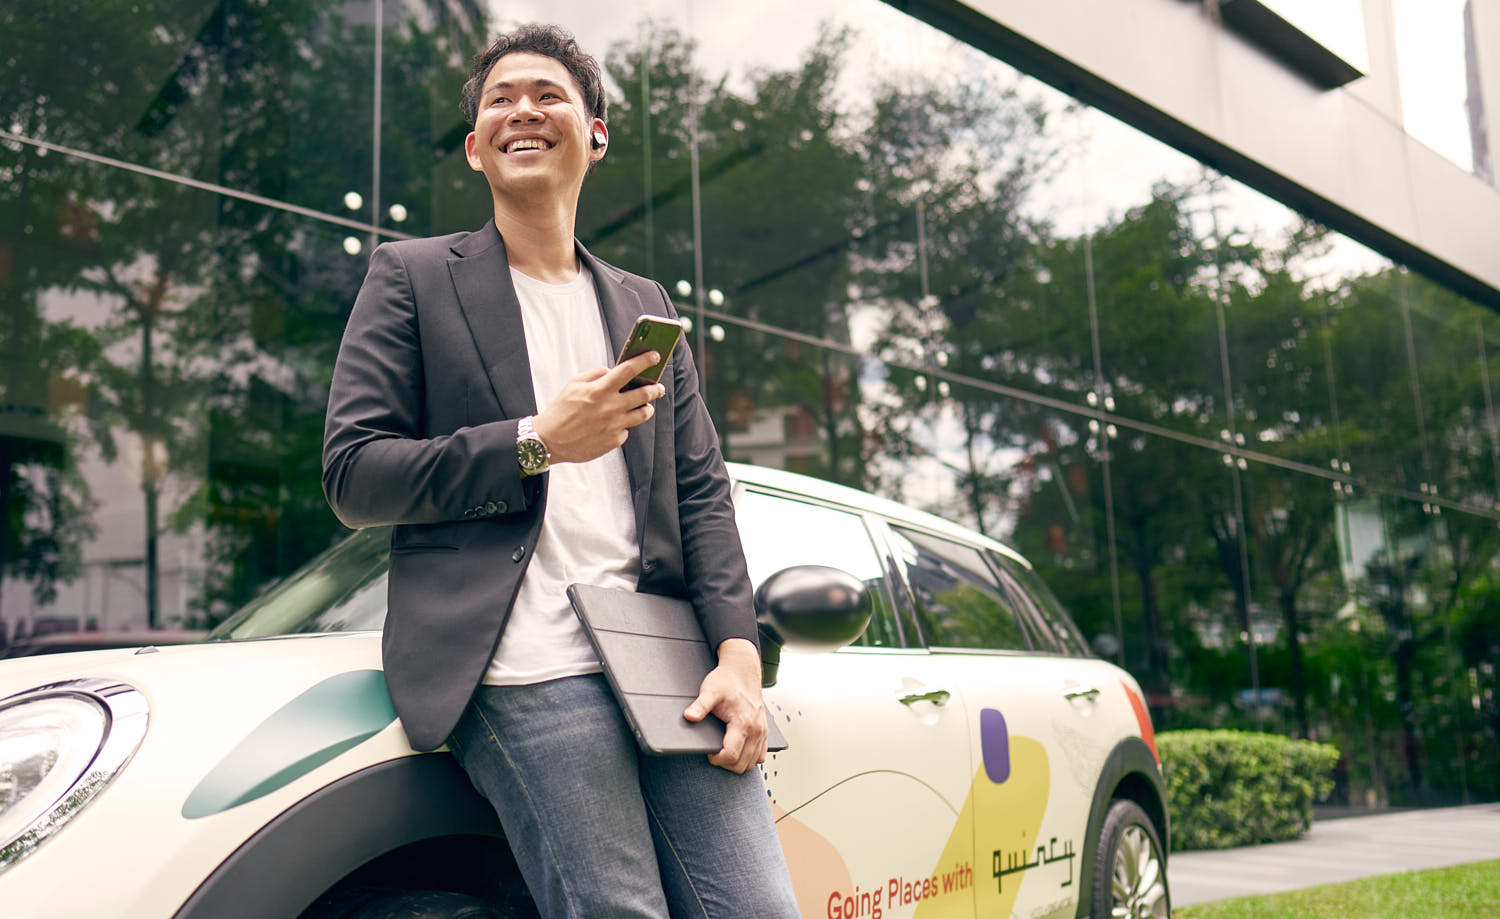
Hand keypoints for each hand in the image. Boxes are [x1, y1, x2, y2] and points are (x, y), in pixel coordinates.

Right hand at [532, 351, 665, 464]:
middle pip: (644, 394)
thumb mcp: (574, 384)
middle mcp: (610, 407)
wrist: (550, 440)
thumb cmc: (561, 410)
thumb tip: (613, 371)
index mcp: (600, 390)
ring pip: (643, 414)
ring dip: (647, 408)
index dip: (645, 360)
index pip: (629, 370)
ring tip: (645, 406)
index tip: (655, 356)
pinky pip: (627, 430)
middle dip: (655, 389)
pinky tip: (616, 424)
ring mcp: (614, 425)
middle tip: (658, 388)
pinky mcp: (613, 441)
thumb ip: (596, 374)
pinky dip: (624, 425)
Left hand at [684, 638, 766, 773]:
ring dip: (738, 763)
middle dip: (726, 764)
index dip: (717, 759)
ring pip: (753, 763)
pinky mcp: (764, 731)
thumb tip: (689, 717)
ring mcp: (762, 731)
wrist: (742, 670)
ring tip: (724, 752)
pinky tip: (738, 750)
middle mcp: (756, 729)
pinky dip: (750, 758)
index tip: (709, 752)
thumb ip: (700, 706)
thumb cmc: (726, 681)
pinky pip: (761, 755)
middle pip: (742, 764)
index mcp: (743, 722)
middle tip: (714, 753)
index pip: (731, 755)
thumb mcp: (709, 691)